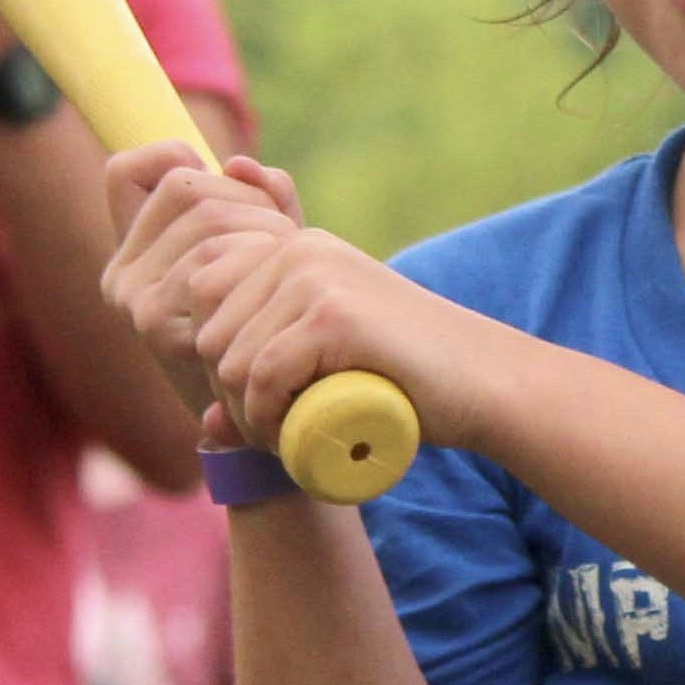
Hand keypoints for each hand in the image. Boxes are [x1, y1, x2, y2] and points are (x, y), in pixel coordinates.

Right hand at [101, 141, 265, 422]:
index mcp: (132, 258)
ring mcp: (136, 304)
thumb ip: (263, 202)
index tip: (223, 178)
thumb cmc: (278, 329)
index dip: (172, 157)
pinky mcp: (159, 326)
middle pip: (187, 186)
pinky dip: (259, 252)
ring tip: (288, 264)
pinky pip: (213, 251)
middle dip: (249, 199)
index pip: (128, 172)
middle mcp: (122, 279)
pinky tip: (279, 286)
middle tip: (284, 239)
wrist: (284, 420)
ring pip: (206, 214)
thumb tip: (243, 164)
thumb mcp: (268, 256)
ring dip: (263, 226)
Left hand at [101, 144, 507, 451]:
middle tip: (268, 429)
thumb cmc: (407, 381)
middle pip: (207, 327)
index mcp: (293, 246)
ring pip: (229, 357)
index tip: (252, 403)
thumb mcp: (329, 364)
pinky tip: (292, 438)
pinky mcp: (332, 314)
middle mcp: (299, 250)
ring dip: (244, 413)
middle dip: (224, 390)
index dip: (215, 358)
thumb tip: (202, 424)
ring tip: (283, 438)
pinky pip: (263, 374)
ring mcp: (315, 277)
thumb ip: (271, 377)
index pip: (201, 292)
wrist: (483, 381)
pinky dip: (266, 418)